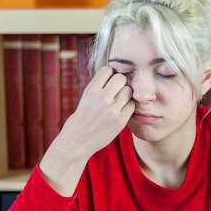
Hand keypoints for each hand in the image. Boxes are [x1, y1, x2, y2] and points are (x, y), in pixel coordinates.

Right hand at [39, 66, 134, 195]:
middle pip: (121, 78)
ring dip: (126, 94)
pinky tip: (122, 111)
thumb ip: (99, 87)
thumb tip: (116, 75)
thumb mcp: (86, 98)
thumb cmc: (82, 118)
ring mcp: (112, 110)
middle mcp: (101, 98)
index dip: (110, 74)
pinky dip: (129, 107)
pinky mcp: (120, 121)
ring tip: (119, 102)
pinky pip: (132, 105)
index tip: (109, 82)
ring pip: (129, 91)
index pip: (107, 70)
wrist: (77, 141)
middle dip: (120, 83)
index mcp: (90, 90)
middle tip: (117, 91)